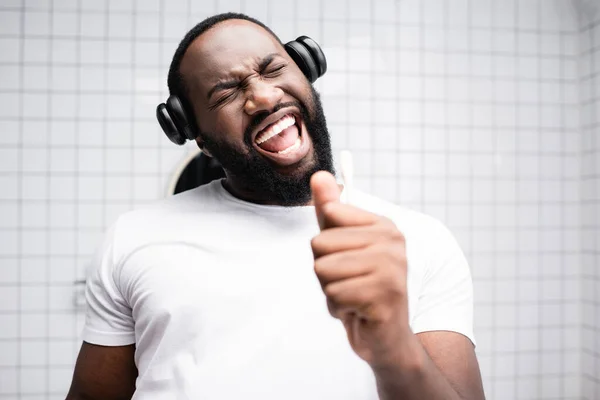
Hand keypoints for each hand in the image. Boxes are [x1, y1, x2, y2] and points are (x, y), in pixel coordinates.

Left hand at [310, 171, 411, 366]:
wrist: (386, 335)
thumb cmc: (360, 286)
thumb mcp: (341, 244)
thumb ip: (330, 211)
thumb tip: (318, 175)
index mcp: (383, 225)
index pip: (328, 214)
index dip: (326, 242)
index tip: (347, 256)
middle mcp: (392, 242)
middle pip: (320, 244)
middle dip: (324, 270)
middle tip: (349, 282)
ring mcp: (392, 268)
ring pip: (323, 270)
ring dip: (330, 290)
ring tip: (353, 296)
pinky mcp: (385, 296)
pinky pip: (334, 294)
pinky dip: (338, 307)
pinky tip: (357, 310)